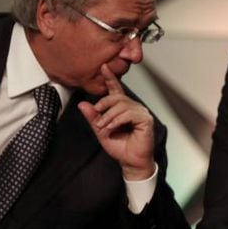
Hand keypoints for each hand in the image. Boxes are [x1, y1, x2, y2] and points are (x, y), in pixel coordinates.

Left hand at [78, 64, 154, 180]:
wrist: (130, 161)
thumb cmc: (120, 147)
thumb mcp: (101, 131)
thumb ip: (93, 118)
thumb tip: (82, 104)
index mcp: (123, 108)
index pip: (116, 90)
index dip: (110, 78)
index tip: (104, 67)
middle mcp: (134, 107)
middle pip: (117, 97)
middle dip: (104, 105)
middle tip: (97, 118)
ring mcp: (141, 113)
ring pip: (122, 105)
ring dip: (109, 116)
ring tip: (104, 127)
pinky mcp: (146, 120)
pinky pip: (128, 114)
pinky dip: (117, 121)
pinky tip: (112, 128)